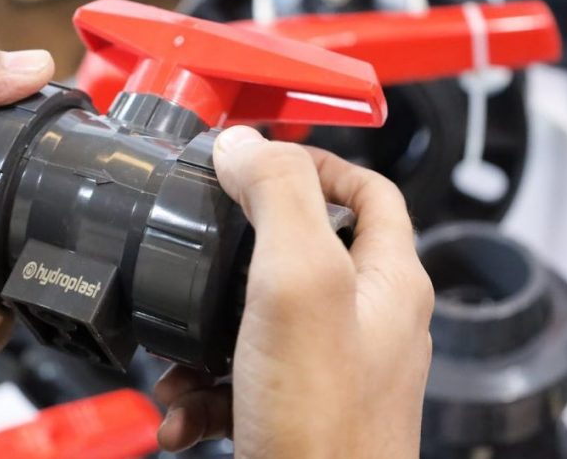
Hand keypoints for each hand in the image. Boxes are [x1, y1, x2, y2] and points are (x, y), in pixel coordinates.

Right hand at [155, 126, 434, 457]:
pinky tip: (184, 411)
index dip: (322, 164)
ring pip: (264, 318)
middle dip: (242, 250)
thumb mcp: (298, 284)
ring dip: (210, 330)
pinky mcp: (302, 411)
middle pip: (309, 251)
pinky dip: (209, 387)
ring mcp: (337, 369)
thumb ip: (278, 201)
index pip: (372, 192)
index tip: (266, 161)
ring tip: (178, 356)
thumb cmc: (326, 422)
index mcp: (388, 281)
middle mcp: (371, 322)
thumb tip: (245, 145)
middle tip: (202, 248)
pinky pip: (248, 378)